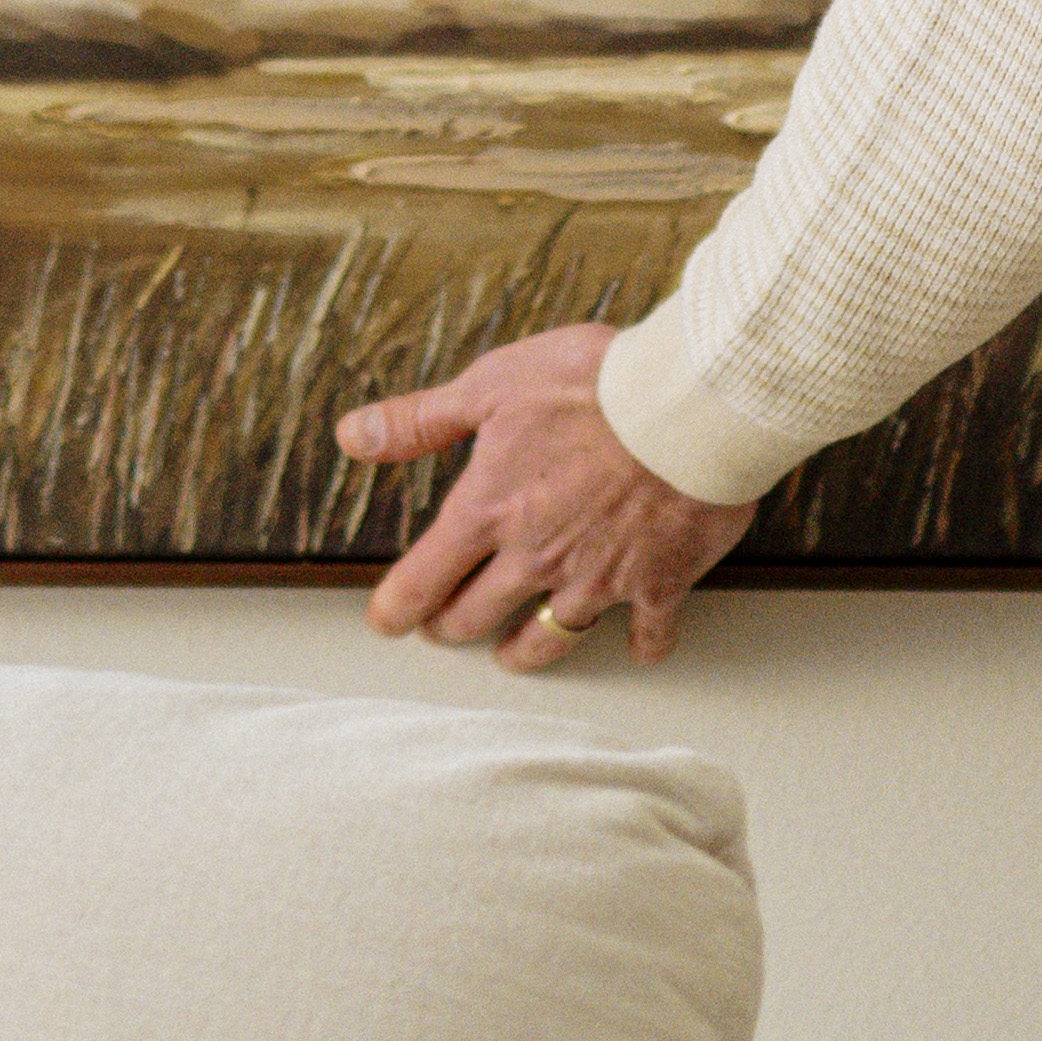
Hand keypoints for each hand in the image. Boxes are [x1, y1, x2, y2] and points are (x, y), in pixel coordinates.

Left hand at [338, 323, 755, 672]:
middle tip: (443, 631)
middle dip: (452, 628)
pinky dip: (644, 643)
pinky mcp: (659, 581)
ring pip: (550, 639)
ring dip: (524, 653)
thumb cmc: (594, 383)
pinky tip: (641, 647)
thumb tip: (352, 436)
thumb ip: (421, 420)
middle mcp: (538, 556)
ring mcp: (599, 577)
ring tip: (513, 656)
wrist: (689, 405)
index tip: (386, 621)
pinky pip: (648, 630)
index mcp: (491, 509)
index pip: (424, 577)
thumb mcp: (492, 383)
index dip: (397, 607)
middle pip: (478, 615)